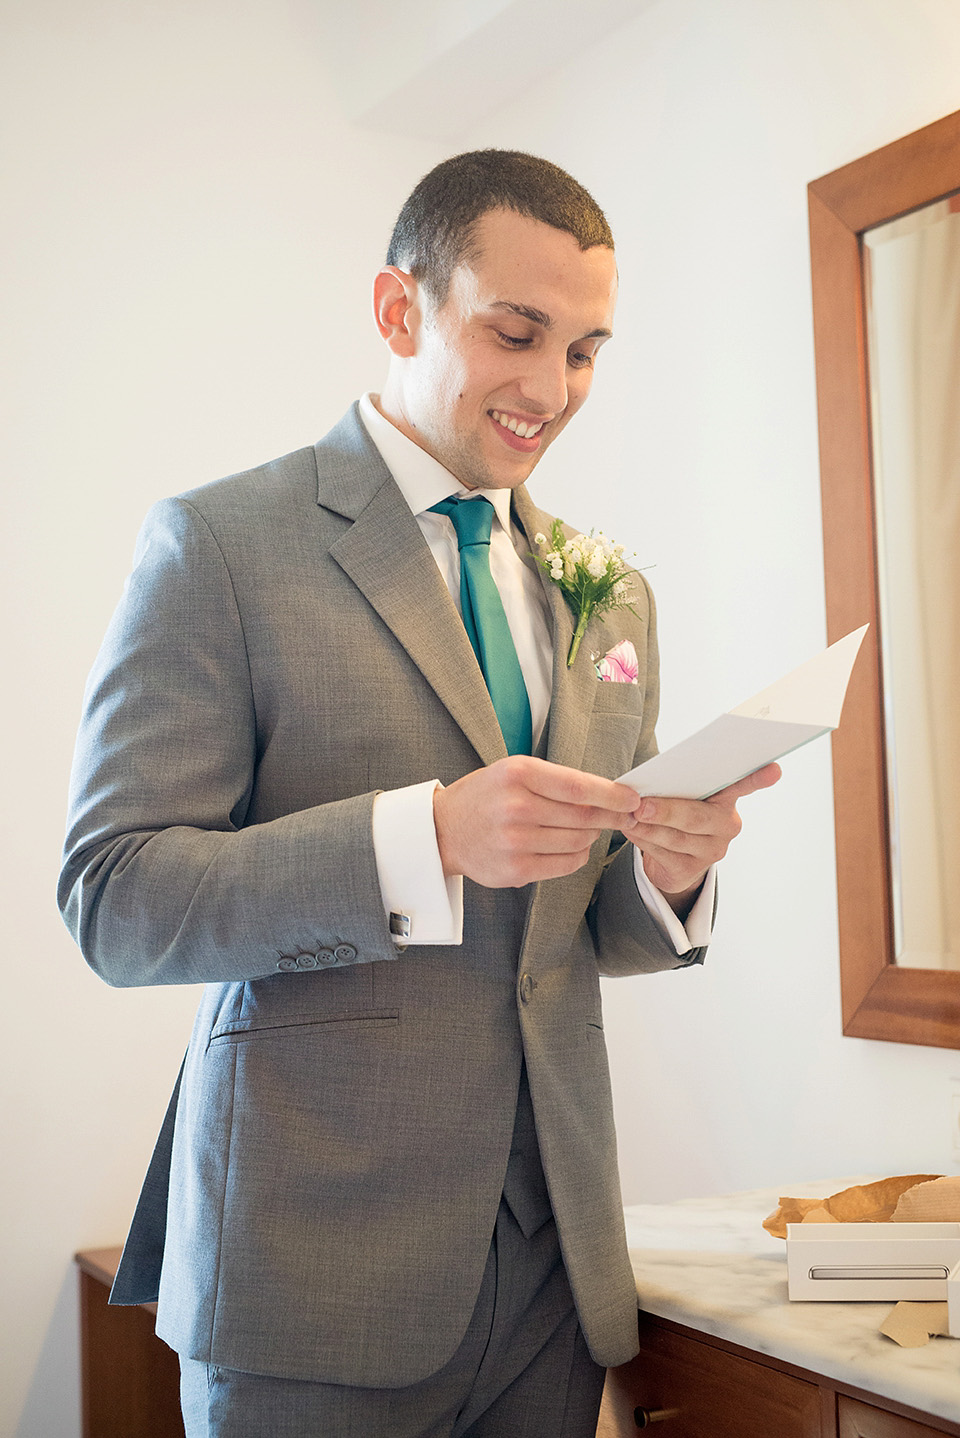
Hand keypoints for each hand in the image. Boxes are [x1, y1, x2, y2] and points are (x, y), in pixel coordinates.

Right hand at [433, 756, 641, 887]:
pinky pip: (566, 864)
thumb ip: (556, 780)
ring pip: (578, 842)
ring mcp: (514, 842)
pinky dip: (578, 855)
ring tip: (588, 828)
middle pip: (583, 817)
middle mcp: (516, 807)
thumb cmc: (487, 795)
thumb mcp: (514, 771)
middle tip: (624, 816)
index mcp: (518, 774)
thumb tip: (609, 792)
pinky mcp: (515, 870)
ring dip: (592, 836)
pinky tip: (572, 846)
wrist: (442, 830)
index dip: (612, 795)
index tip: (633, 798)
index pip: (578, 787)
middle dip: (611, 817)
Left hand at [620, 763, 781, 909]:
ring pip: (676, 837)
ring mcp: (712, 850)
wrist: (671, 858)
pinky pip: (663, 853)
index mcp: (726, 798)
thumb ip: (675, 786)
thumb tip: (648, 782)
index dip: (758, 778)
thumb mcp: (681, 795)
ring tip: (628, 816)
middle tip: (642, 806)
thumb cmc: (676, 813)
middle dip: (667, 811)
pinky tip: (630, 829)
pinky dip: (643, 839)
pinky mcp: (692, 870)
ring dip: (648, 826)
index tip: (774, 769)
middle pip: (697, 817)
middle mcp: (726, 825)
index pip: (744, 784)